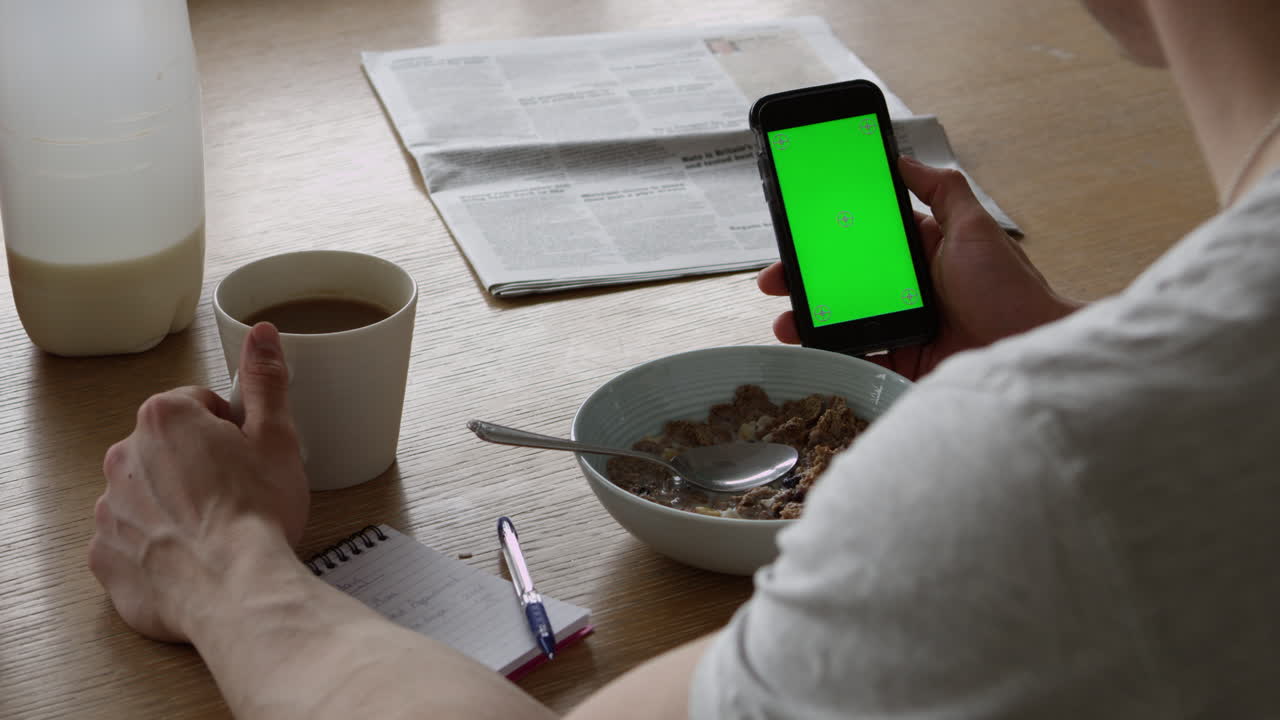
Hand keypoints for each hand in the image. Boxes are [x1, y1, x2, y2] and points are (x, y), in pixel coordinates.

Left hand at [89, 322, 307, 641]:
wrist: (235, 589)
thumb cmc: (257, 513)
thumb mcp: (277, 436)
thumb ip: (265, 380)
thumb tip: (261, 334)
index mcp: (165, 418)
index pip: (199, 406)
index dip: (232, 432)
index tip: (248, 458)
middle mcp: (124, 457)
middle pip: (169, 449)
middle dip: (199, 465)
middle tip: (239, 494)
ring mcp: (109, 508)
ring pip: (148, 494)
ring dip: (176, 505)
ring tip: (217, 531)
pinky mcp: (105, 555)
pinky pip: (131, 541)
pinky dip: (157, 547)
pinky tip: (192, 558)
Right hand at [759, 156, 1081, 379]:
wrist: (1030, 350)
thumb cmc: (1009, 289)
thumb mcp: (974, 227)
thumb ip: (941, 190)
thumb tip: (902, 158)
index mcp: (921, 253)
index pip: (863, 240)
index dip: (827, 238)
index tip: (796, 235)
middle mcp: (908, 289)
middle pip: (843, 281)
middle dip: (803, 281)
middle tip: (773, 282)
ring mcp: (903, 326)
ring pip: (843, 320)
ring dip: (808, 320)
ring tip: (783, 321)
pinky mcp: (904, 362)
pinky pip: (860, 358)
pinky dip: (832, 355)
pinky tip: (809, 351)